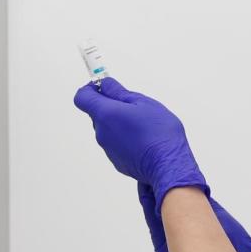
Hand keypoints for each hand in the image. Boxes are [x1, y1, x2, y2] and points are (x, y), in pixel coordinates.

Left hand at [73, 78, 208, 209]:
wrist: (168, 166)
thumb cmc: (159, 134)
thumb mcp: (143, 103)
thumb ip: (119, 92)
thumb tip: (105, 85)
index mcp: (106, 114)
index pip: (82, 97)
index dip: (90, 88)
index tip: (103, 86)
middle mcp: (102, 133)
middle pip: (96, 113)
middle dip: (111, 106)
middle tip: (133, 105)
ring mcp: (108, 149)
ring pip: (107, 128)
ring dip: (119, 123)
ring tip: (142, 125)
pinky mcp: (116, 161)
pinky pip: (116, 143)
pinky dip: (125, 138)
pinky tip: (143, 140)